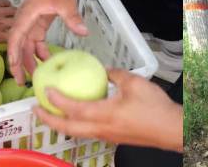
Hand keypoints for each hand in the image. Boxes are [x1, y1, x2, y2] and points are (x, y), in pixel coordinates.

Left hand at [0, 0, 15, 42]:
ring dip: (14, 13)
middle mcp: (0, 24)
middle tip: (14, 25)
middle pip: (16, 23)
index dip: (13, 38)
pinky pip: (5, 2)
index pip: (11, 38)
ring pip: (14, 11)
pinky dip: (7, 4)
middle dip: (17, 24)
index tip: (12, 39)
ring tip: (12, 14)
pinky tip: (5, 6)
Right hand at [8, 0, 87, 84]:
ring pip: (26, 46)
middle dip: (18, 64)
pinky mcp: (37, 25)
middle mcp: (25, 21)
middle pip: (18, 46)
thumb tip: (83, 32)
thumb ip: (72, 17)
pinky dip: (39, 52)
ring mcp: (30, 24)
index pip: (15, 37)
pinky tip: (47, 61)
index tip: (15, 67)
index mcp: (27, 15)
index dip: (14, 54)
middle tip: (22, 81)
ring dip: (29, 61)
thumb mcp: (66, 1)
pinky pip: (35, 42)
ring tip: (34, 77)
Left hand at [33, 69, 182, 152]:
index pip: (73, 109)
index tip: (45, 90)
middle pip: (67, 128)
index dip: (56, 100)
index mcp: (104, 114)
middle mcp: (101, 129)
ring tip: (52, 112)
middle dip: (48, 120)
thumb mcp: (134, 82)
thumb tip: (104, 70)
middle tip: (36, 109)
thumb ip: (115, 75)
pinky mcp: (113, 137)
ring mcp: (106, 136)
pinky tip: (78, 115)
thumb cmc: (155, 108)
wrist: (171, 129)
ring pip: (76, 132)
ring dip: (61, 123)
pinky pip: (87, 132)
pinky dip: (76, 124)